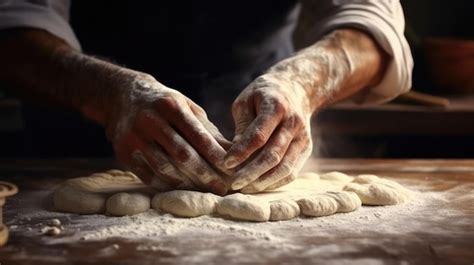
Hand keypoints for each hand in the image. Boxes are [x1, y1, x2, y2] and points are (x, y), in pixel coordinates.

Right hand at [95, 72, 230, 194]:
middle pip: (182, 154)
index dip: (215, 155)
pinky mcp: (124, 151)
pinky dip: (166, 184)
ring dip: (187, 183)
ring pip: (165, 167)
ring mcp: (135, 137)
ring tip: (204, 191)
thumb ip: (206, 128)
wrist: (121, 95)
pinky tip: (181, 190)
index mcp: (171, 106)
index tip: (232, 170)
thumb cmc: (164, 104)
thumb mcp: (186, 106)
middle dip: (205, 174)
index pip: (198, 135)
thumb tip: (231, 151)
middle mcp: (151, 120)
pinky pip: (147, 174)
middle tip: (222, 189)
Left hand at [223, 73, 312, 192]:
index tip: (225, 164)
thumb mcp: (246, 101)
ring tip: (245, 189)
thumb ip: (242, 126)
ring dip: (263, 182)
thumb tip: (235, 154)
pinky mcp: (306, 149)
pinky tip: (259, 186)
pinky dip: (275, 182)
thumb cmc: (263, 95)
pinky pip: (292, 171)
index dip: (241, 152)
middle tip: (233, 184)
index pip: (258, 135)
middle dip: (251, 173)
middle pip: (272, 155)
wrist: (296, 88)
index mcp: (276, 107)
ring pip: (285, 167)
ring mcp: (303, 137)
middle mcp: (293, 123)